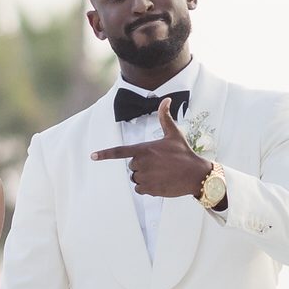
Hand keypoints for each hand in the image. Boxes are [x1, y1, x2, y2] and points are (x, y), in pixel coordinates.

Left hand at [91, 99, 211, 198]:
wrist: (196, 175)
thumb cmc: (184, 153)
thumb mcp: (174, 134)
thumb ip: (165, 117)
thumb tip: (166, 99)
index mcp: (145, 149)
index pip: (120, 152)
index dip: (105, 154)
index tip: (92, 156)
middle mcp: (142, 164)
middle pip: (132, 166)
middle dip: (141, 166)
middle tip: (158, 164)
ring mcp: (146, 177)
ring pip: (135, 178)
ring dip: (144, 177)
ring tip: (160, 173)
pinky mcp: (150, 189)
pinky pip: (140, 190)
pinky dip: (147, 188)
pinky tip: (160, 182)